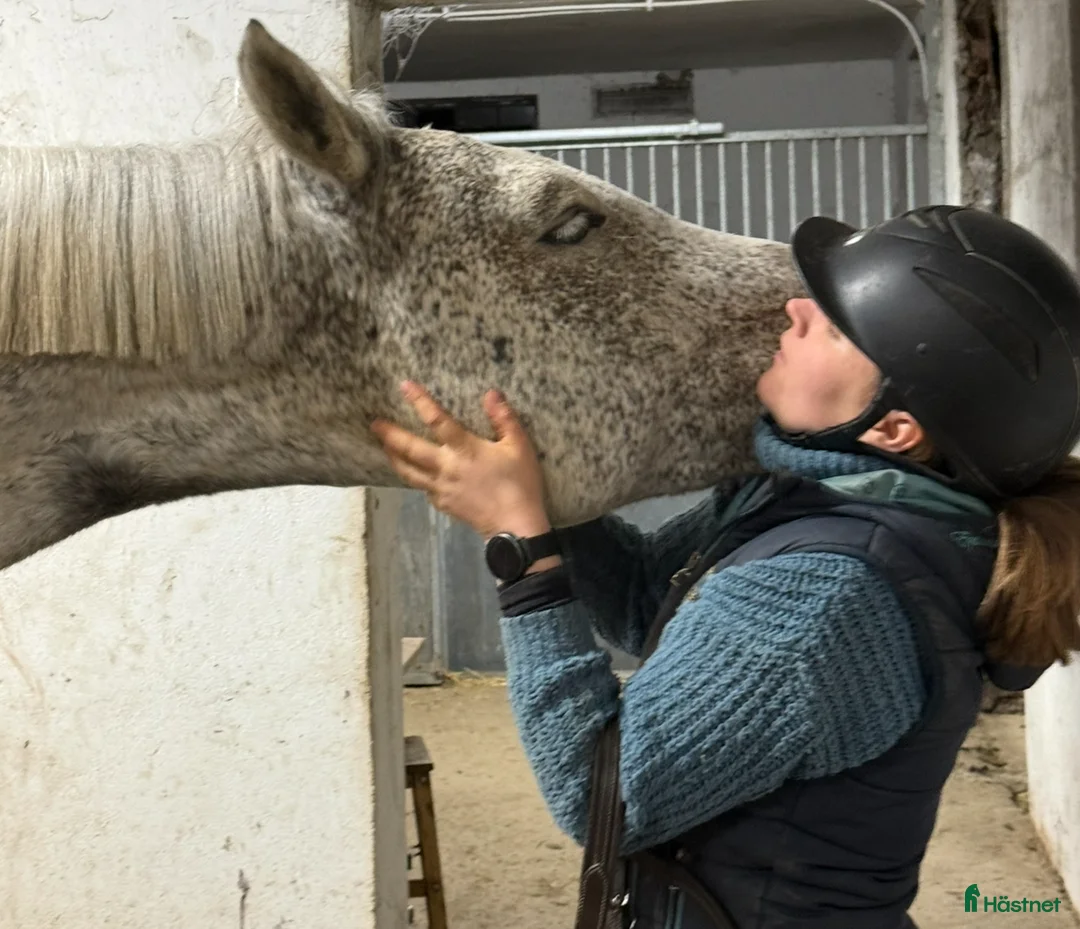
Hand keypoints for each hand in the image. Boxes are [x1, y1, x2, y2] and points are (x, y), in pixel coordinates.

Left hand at [370, 381, 553, 543]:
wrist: (515, 527)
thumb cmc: (520, 484)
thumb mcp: (520, 447)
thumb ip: (504, 419)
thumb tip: (490, 394)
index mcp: (464, 449)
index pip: (436, 420)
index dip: (420, 401)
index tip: (404, 386)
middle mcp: (446, 467)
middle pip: (410, 449)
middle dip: (390, 435)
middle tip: (374, 424)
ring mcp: (441, 488)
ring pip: (409, 472)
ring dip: (394, 458)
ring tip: (384, 447)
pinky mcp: (443, 504)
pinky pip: (422, 488)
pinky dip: (414, 478)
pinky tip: (412, 474)